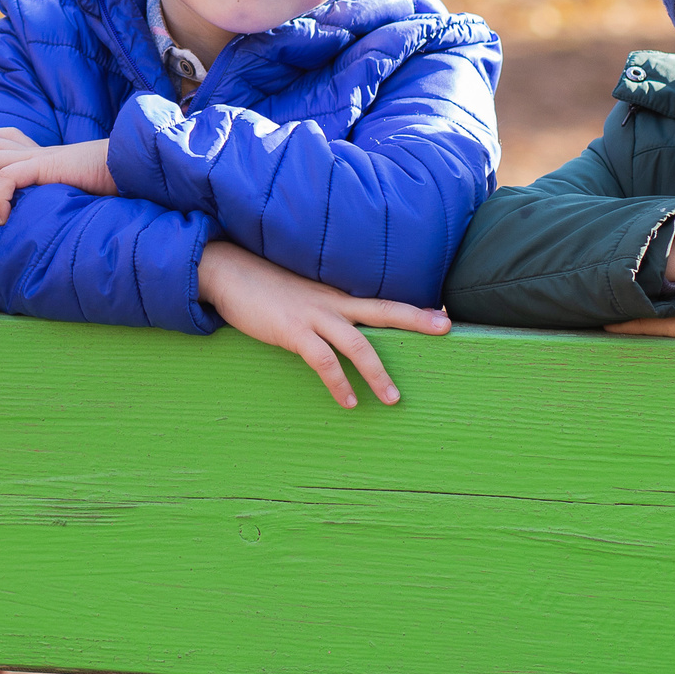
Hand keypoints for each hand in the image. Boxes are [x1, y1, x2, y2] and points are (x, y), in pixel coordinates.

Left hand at [0, 127, 117, 223]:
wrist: (125, 173)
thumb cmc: (96, 185)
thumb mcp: (57, 189)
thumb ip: (36, 192)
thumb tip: (10, 218)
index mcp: (31, 150)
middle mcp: (29, 149)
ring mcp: (37, 156)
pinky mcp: (46, 167)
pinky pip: (7, 176)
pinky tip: (2, 218)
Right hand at [196, 240, 448, 408]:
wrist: (227, 271)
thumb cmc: (262, 286)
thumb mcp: (300, 293)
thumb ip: (322, 307)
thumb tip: (339, 326)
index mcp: (336, 294)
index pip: (383, 300)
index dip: (414, 308)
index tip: (443, 313)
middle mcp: (332, 302)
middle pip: (384, 311)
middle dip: (416, 320)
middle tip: (447, 328)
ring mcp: (313, 316)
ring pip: (358, 344)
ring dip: (378, 373)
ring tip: (393, 400)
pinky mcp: (292, 331)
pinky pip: (322, 361)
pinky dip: (338, 383)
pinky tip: (348, 402)